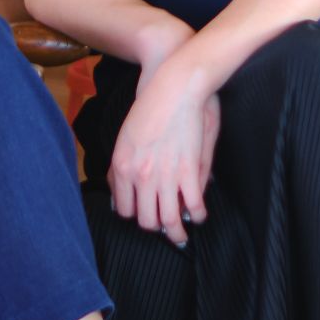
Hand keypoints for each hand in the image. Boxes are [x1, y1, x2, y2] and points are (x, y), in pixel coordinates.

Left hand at [107, 64, 217, 246]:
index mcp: (121, 166)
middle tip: (164, 228)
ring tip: (181, 236)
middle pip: (146, 220)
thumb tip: (121, 190)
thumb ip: (122, 166)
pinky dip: (198, 214)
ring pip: (168, 220)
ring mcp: (164, 175)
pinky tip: (199, 214)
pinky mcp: (188, 170)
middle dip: (156, 227)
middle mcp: (140, 175)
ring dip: (177, 233)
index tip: (145, 216)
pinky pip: (193, 205)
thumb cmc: (150, 105)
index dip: (136, 215)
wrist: (173, 83)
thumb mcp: (125, 136)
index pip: (124, 209)